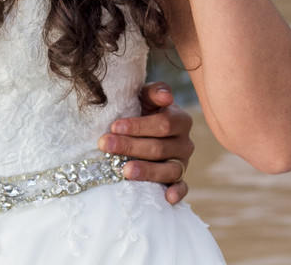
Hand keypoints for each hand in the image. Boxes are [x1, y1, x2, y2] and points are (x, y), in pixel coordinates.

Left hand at [98, 81, 194, 204]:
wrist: (146, 127)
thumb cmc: (143, 110)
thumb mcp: (146, 97)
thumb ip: (155, 92)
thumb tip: (166, 97)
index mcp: (180, 120)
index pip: (163, 124)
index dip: (138, 126)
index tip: (114, 126)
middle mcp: (185, 143)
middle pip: (160, 148)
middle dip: (131, 147)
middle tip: (105, 146)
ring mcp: (182, 163)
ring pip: (169, 170)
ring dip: (147, 171)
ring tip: (125, 171)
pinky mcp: (179, 180)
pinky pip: (182, 187)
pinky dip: (177, 192)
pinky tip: (167, 197)